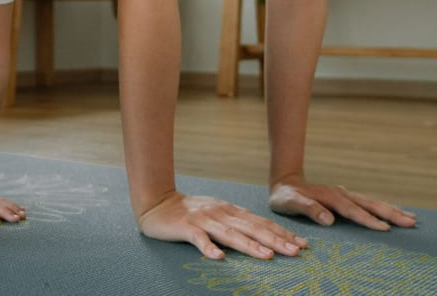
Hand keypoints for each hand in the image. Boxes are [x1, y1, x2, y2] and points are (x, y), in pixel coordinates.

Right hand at [138, 191, 307, 259]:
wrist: (158, 202)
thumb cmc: (191, 211)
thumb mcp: (218, 212)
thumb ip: (237, 222)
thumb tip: (265, 235)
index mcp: (230, 211)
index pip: (260, 222)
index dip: (281, 233)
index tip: (302, 244)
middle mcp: (220, 213)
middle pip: (251, 228)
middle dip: (275, 240)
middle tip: (296, 252)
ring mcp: (203, 220)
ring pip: (230, 234)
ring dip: (250, 245)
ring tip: (268, 256)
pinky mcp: (185, 228)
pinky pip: (198, 239)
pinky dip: (208, 248)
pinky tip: (219, 257)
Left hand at [270, 176, 416, 230]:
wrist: (283, 183)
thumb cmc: (285, 197)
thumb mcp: (290, 203)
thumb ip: (308, 209)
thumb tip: (328, 219)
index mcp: (329, 196)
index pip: (351, 210)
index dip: (367, 219)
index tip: (384, 228)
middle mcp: (339, 193)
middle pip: (367, 204)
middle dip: (389, 212)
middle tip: (410, 221)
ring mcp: (343, 194)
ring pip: (370, 202)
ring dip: (389, 209)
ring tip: (409, 217)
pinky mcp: (344, 198)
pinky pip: (366, 203)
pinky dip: (381, 207)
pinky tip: (391, 211)